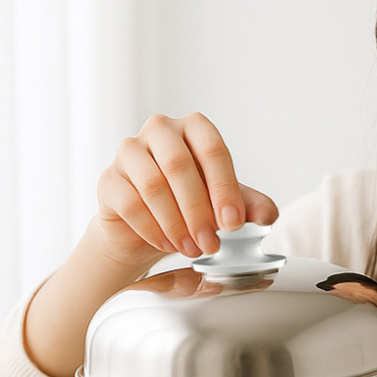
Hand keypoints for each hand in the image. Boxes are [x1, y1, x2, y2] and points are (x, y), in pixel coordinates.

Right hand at [95, 112, 277, 268]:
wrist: (152, 228)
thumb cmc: (193, 205)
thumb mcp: (227, 204)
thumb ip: (251, 205)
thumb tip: (267, 214)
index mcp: (195, 128)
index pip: (213, 151)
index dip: (225, 189)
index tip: (234, 224)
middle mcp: (160, 130)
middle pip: (179, 166)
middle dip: (198, 211)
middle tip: (211, 244)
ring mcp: (129, 151)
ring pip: (152, 185)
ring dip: (176, 223)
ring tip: (192, 249)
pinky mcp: (109, 179)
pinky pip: (129, 203)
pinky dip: (152, 229)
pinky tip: (167, 245)